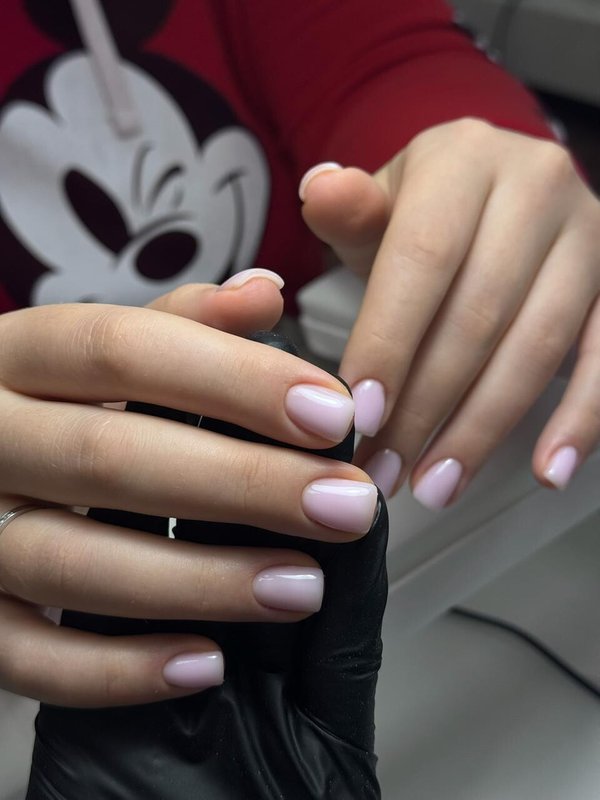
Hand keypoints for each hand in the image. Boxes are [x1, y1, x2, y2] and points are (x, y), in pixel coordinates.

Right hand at [26, 341, 387, 799]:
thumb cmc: (56, 404)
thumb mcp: (103, 347)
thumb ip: (181, 321)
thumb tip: (262, 292)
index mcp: (23, 356)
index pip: (124, 347)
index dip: (235, 381)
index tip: (332, 415)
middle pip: (109, 457)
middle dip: (243, 483)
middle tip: (345, 506)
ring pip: (72, 562)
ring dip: (199, 581)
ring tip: (300, 587)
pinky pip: (27, 655)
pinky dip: (116, 669)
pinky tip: (204, 663)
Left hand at [301, 118, 599, 506]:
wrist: (495, 202)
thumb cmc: (426, 219)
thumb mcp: (379, 208)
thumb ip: (348, 212)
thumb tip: (320, 192)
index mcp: (462, 159)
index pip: (423, 258)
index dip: (391, 341)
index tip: (362, 413)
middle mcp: (534, 185)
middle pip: (477, 313)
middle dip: (426, 405)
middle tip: (385, 467)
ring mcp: (587, 235)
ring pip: (536, 346)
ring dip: (482, 428)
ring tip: (435, 484)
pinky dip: (581, 420)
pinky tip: (548, 469)